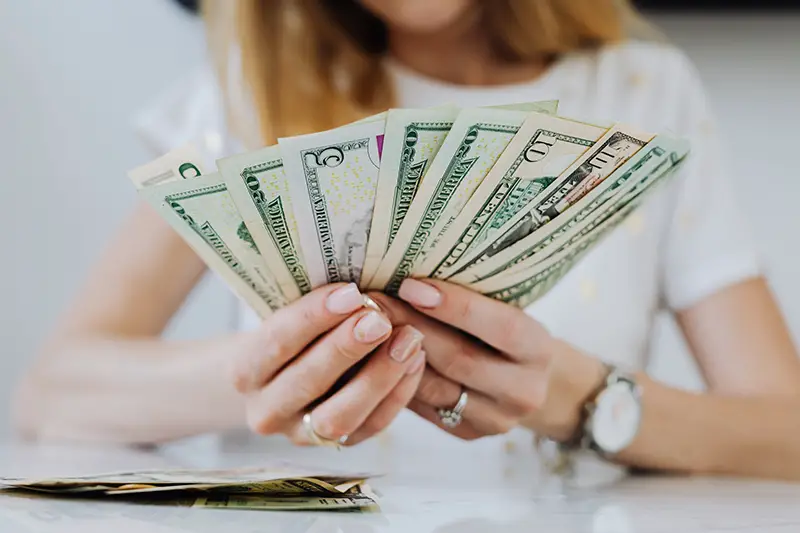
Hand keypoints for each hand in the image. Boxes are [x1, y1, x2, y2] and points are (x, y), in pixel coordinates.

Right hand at [229, 283, 425, 445]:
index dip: (314, 316)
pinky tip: (415, 361)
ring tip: (408, 339)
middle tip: (380, 319)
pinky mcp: (337, 446)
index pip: (277, 341)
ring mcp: (300, 434)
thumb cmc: (292, 335)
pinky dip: (397, 394)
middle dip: (346, 347)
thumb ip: (315, 307)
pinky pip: (371, 426)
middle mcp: (266, 410)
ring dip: (378, 375)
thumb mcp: (288, 315)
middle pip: (307, 381)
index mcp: (245, 370)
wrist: (282, 378)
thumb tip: (359, 288)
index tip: (351, 293)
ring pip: (339, 415)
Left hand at [369, 279, 604, 440]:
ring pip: (434, 388)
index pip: (501, 327)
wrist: (526, 379)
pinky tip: (371, 355)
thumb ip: (470, 298)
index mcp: (539, 350)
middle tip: (373, 301)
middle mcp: (523, 391)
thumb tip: (410, 276)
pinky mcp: (467, 433)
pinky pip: (423, 406)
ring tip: (363, 326)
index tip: (409, 285)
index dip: (455, 306)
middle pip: (460, 359)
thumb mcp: (503, 309)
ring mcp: (495, 419)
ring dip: (394, 355)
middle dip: (412, 327)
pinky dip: (396, 379)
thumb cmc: (503, 331)